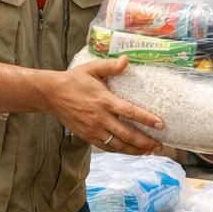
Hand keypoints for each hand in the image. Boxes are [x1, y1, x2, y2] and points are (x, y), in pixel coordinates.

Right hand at [45, 57, 164, 153]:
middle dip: (145, 142)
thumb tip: (127, 60)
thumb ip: (110, 66)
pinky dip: (120, 150)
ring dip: (135, 150)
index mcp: (104, 100)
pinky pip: (106, 147)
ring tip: (149, 152)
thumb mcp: (92, 68)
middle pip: (127, 134)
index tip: (161, 125)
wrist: (51, 94)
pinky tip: (131, 151)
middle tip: (160, 146)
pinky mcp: (87, 136)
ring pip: (118, 144)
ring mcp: (93, 129)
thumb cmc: (74, 80)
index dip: (146, 119)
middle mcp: (100, 117)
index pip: (129, 112)